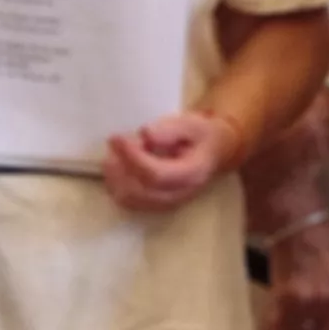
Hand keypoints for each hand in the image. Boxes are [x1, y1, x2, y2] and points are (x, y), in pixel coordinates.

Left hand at [103, 110, 243, 212]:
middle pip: (140, 192)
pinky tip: (117, 168)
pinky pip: (129, 203)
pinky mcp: (156, 205)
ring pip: (131, 200)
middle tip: (114, 143)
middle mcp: (179, 195)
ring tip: (114, 154)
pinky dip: (117, 186)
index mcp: (191, 174)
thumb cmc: (200, 136)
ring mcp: (167, 204)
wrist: (213, 152)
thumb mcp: (191, 124)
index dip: (132, 158)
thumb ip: (169, 129)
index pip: (156, 175)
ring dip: (115, 179)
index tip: (117, 139)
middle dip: (119, 169)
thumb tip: (145, 134)